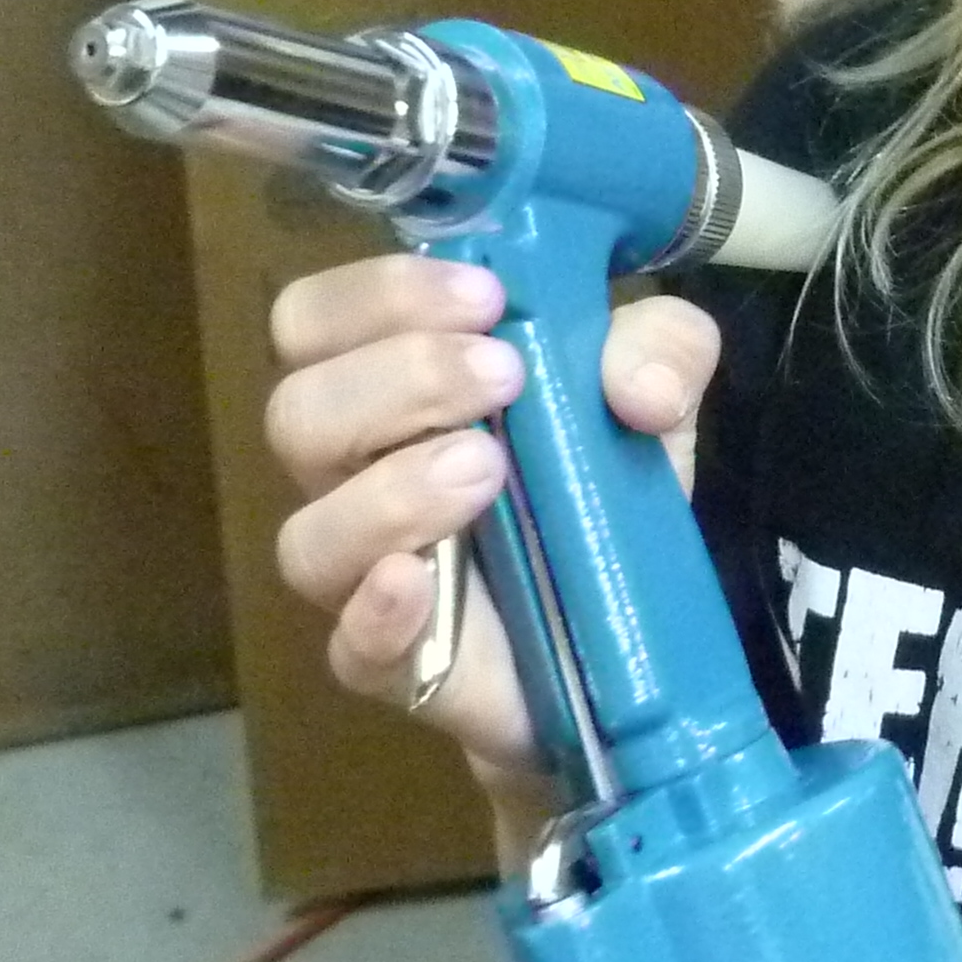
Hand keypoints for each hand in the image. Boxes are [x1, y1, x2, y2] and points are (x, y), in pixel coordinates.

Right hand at [261, 253, 722, 789]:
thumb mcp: (653, 392)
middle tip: (504, 374)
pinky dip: (379, 611)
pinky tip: (420, 579)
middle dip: (401, 377)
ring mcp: (360, 576)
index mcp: (382, 388)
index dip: (380, 296)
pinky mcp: (393, 665)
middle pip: (297, 413)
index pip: (315, 320)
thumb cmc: (597, 484)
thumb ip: (663, 349)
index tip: (486, 297)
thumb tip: (641, 389)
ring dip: (393, 490)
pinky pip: (351, 646)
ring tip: (487, 468)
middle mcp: (348, 476)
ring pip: (309, 534)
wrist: (626, 627)